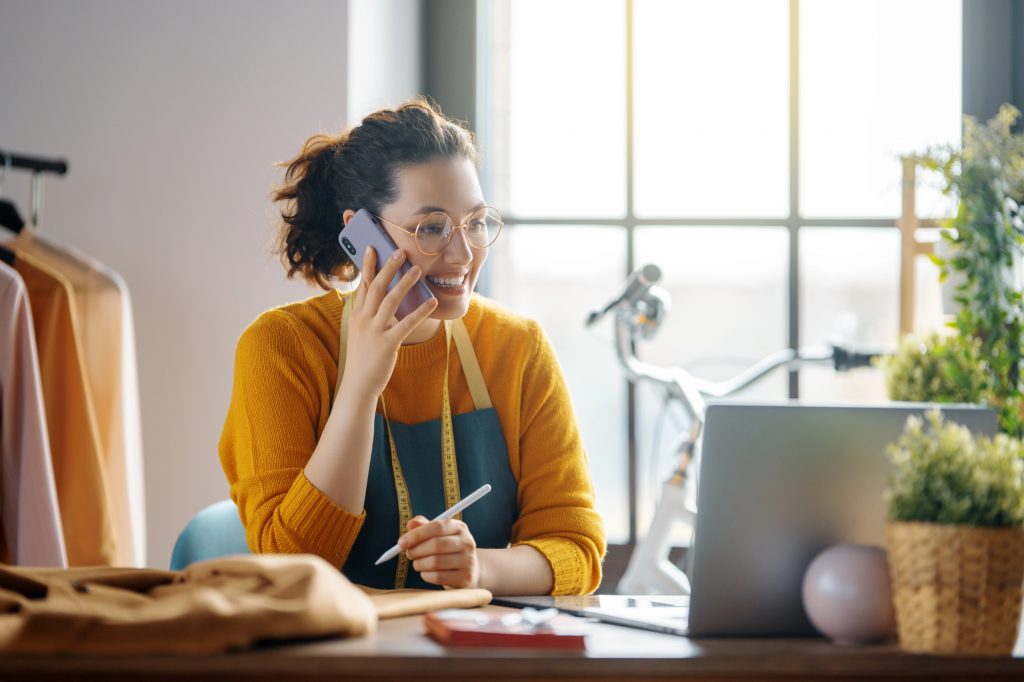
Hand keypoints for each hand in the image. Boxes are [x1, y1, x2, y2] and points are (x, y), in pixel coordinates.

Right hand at [342, 246, 437, 397]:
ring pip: (389, 301)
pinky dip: (420, 311)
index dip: (367, 266)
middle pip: (375, 288)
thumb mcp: (360, 333)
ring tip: (417, 270)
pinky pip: (406, 324)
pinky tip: (431, 301)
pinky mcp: (387, 344)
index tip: (372, 248)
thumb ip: (369, 316)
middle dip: (387, 267)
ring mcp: (374, 331)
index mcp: (357, 316)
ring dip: (404, 283)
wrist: (358, 385)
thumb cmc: (364, 358)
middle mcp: (363, 320)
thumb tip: (384, 298)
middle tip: (399, 251)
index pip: (362, 285)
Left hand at [400, 515, 481, 588]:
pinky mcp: (464, 578)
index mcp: (459, 528)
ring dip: (419, 564)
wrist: (469, 571)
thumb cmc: (447, 550)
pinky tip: (426, 573)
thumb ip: (423, 527)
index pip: (437, 526)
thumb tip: (411, 523)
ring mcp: (468, 561)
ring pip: (435, 562)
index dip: (417, 534)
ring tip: (417, 564)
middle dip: (416, 550)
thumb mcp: (438, 535)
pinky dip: (426, 575)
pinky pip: (438, 577)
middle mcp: (467, 542)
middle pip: (435, 544)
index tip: (401, 542)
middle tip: (409, 554)